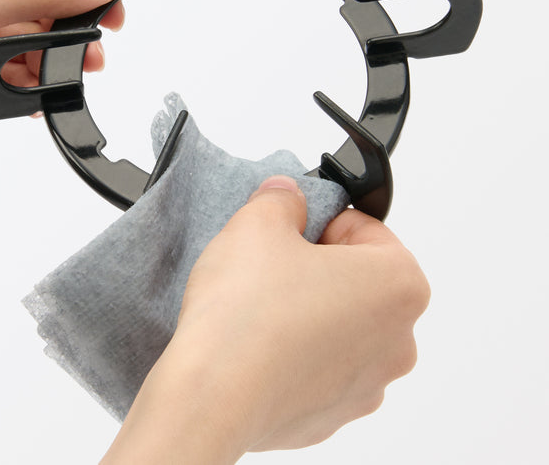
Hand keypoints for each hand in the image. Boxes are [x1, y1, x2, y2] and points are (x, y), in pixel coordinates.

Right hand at [102, 176, 429, 463]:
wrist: (212, 396)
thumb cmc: (246, 315)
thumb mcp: (259, 223)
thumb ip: (282, 198)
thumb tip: (287, 196)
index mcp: (399, 284)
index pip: (364, 228)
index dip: (320, 222)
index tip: (292, 230)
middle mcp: (398, 340)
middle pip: (357, 278)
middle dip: (316, 265)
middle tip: (271, 265)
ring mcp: (368, 384)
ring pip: (338, 323)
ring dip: (307, 308)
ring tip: (261, 307)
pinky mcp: (333, 414)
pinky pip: (319, 365)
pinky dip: (295, 350)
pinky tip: (259, 342)